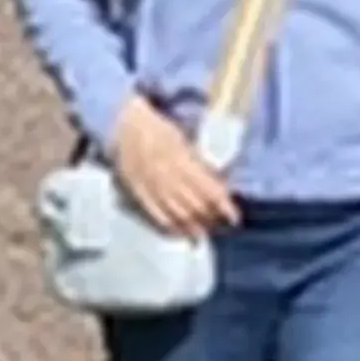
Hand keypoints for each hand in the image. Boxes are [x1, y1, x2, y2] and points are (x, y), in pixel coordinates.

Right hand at [108, 91, 234, 233]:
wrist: (124, 127)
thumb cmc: (159, 129)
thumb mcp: (183, 140)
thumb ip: (199, 162)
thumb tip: (218, 184)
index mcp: (182, 160)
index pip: (209, 190)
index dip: (224, 206)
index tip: (234, 217)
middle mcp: (168, 176)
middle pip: (195, 206)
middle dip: (210, 219)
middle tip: (220, 225)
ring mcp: (152, 187)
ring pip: (177, 214)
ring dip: (193, 227)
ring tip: (203, 234)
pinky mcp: (139, 193)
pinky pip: (156, 215)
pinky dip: (170, 227)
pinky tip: (180, 233)